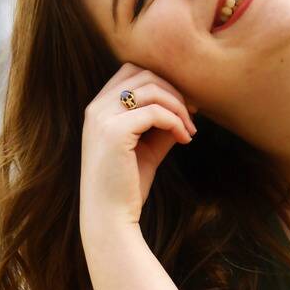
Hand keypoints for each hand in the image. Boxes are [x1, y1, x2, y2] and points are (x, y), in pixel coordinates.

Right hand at [79, 63, 197, 244]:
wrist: (109, 217)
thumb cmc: (127, 185)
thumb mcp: (148, 147)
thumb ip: (162, 123)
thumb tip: (187, 105)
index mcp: (99, 108)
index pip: (132, 72)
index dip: (163, 83)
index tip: (185, 105)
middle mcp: (96, 108)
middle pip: (144, 74)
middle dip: (174, 91)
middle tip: (193, 115)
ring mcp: (102, 118)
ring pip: (152, 89)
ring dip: (178, 107)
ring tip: (190, 131)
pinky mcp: (114, 132)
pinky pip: (155, 112)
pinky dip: (176, 122)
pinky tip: (184, 139)